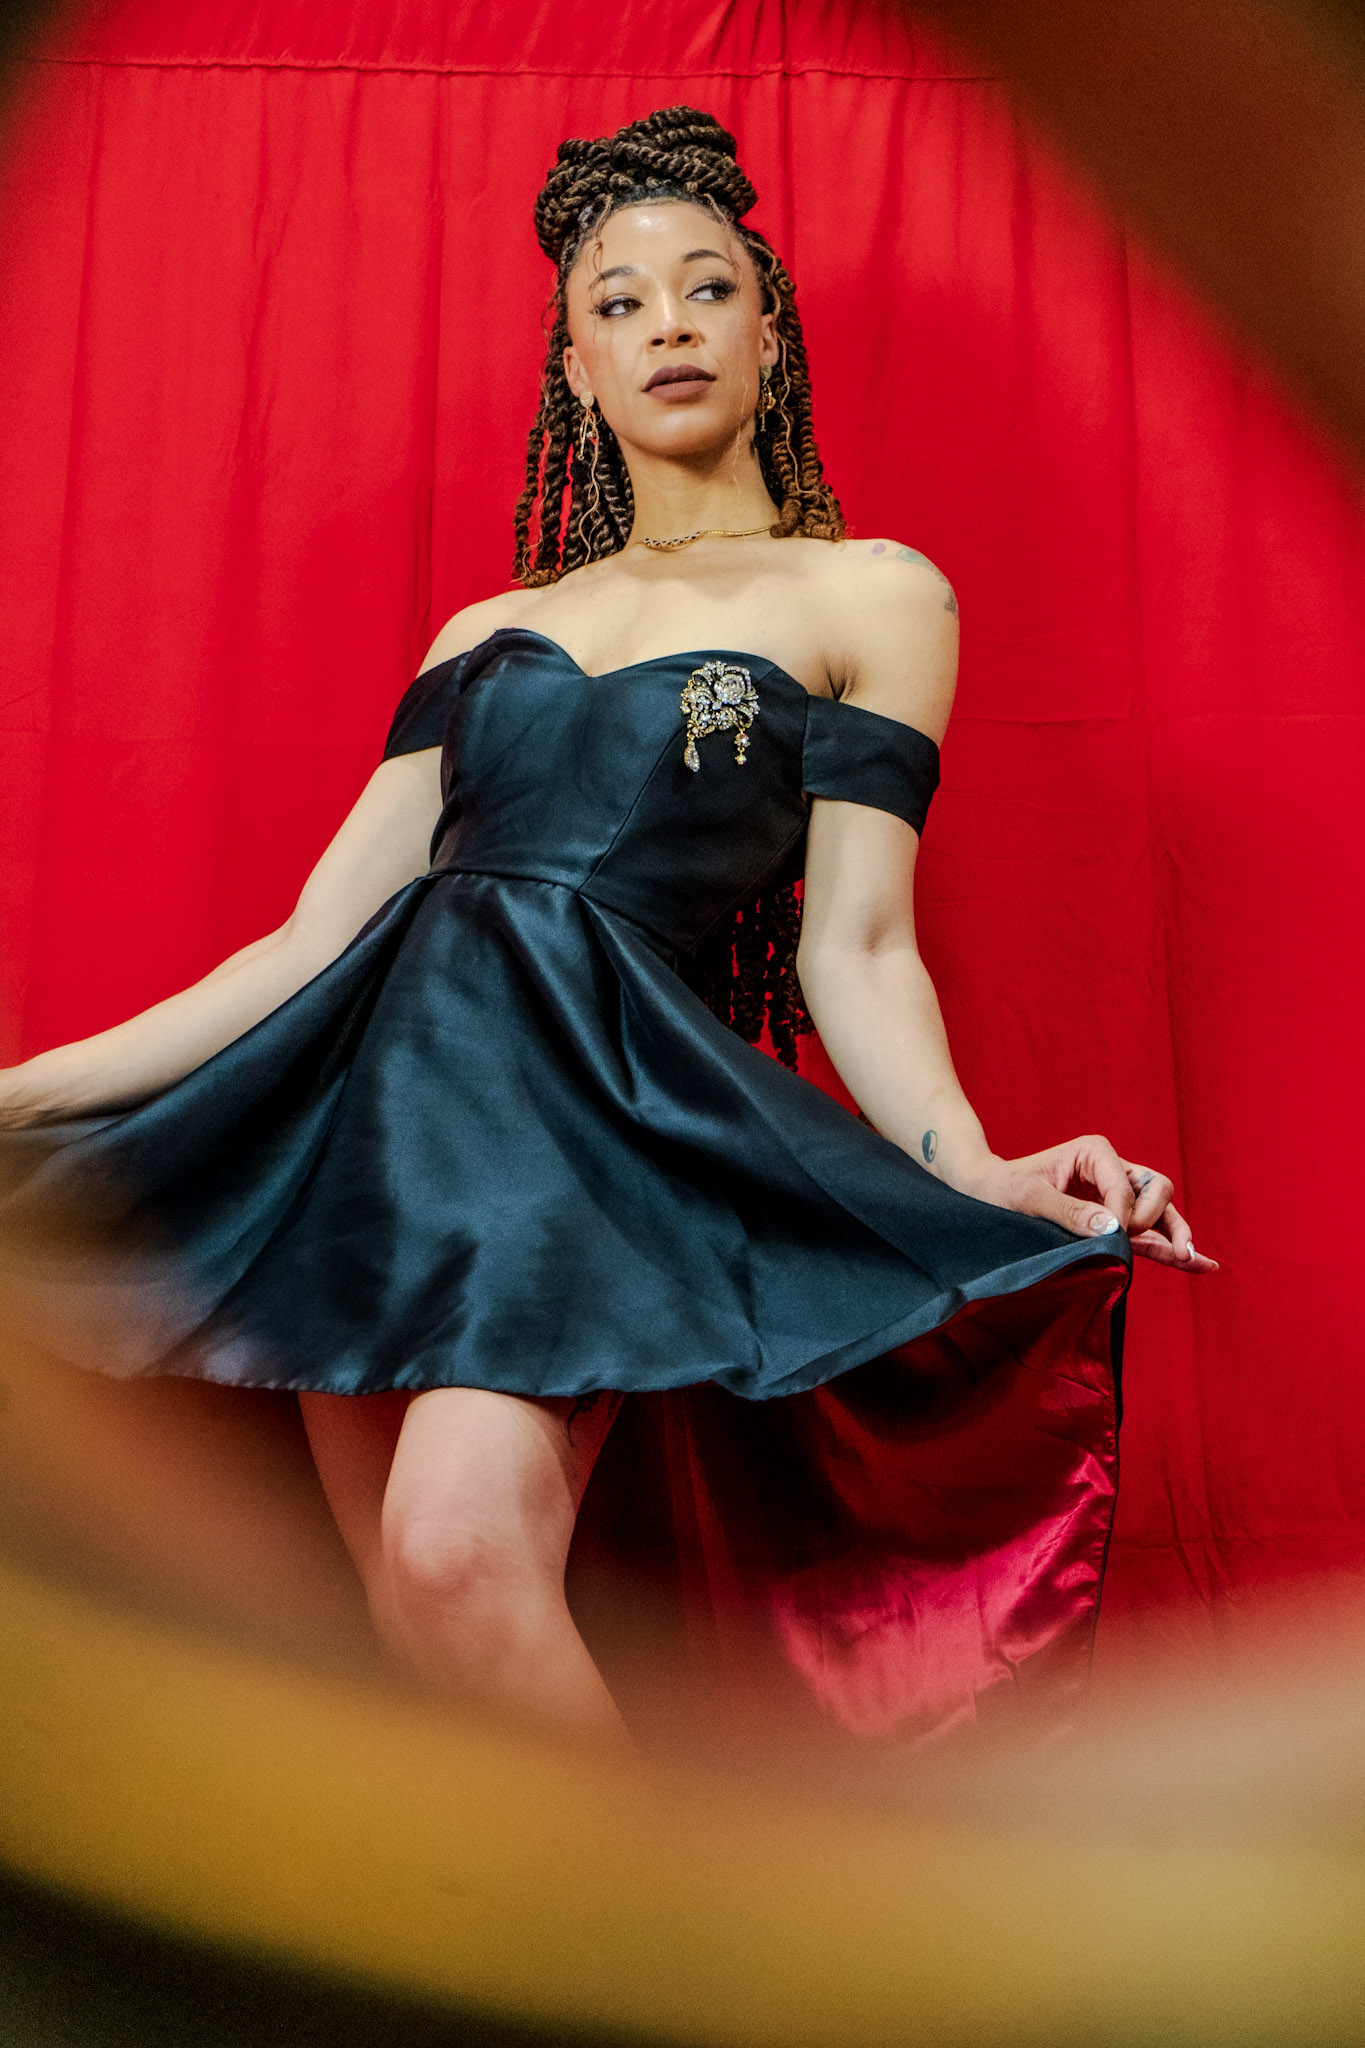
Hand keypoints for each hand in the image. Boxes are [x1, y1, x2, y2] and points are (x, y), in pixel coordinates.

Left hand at [964, 1134, 1218, 1272]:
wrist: (986, 1194)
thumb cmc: (1002, 1189)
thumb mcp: (1028, 1199)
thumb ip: (1069, 1212)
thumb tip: (1113, 1230)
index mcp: (1094, 1152)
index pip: (1125, 1185)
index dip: (1122, 1214)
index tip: (1106, 1237)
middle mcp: (1112, 1169)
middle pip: (1156, 1189)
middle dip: (1154, 1217)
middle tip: (1130, 1240)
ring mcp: (1117, 1195)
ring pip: (1161, 1212)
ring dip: (1178, 1236)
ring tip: (1197, 1262)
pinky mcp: (1115, 1221)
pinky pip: (1151, 1234)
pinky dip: (1173, 1248)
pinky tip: (1200, 1264)